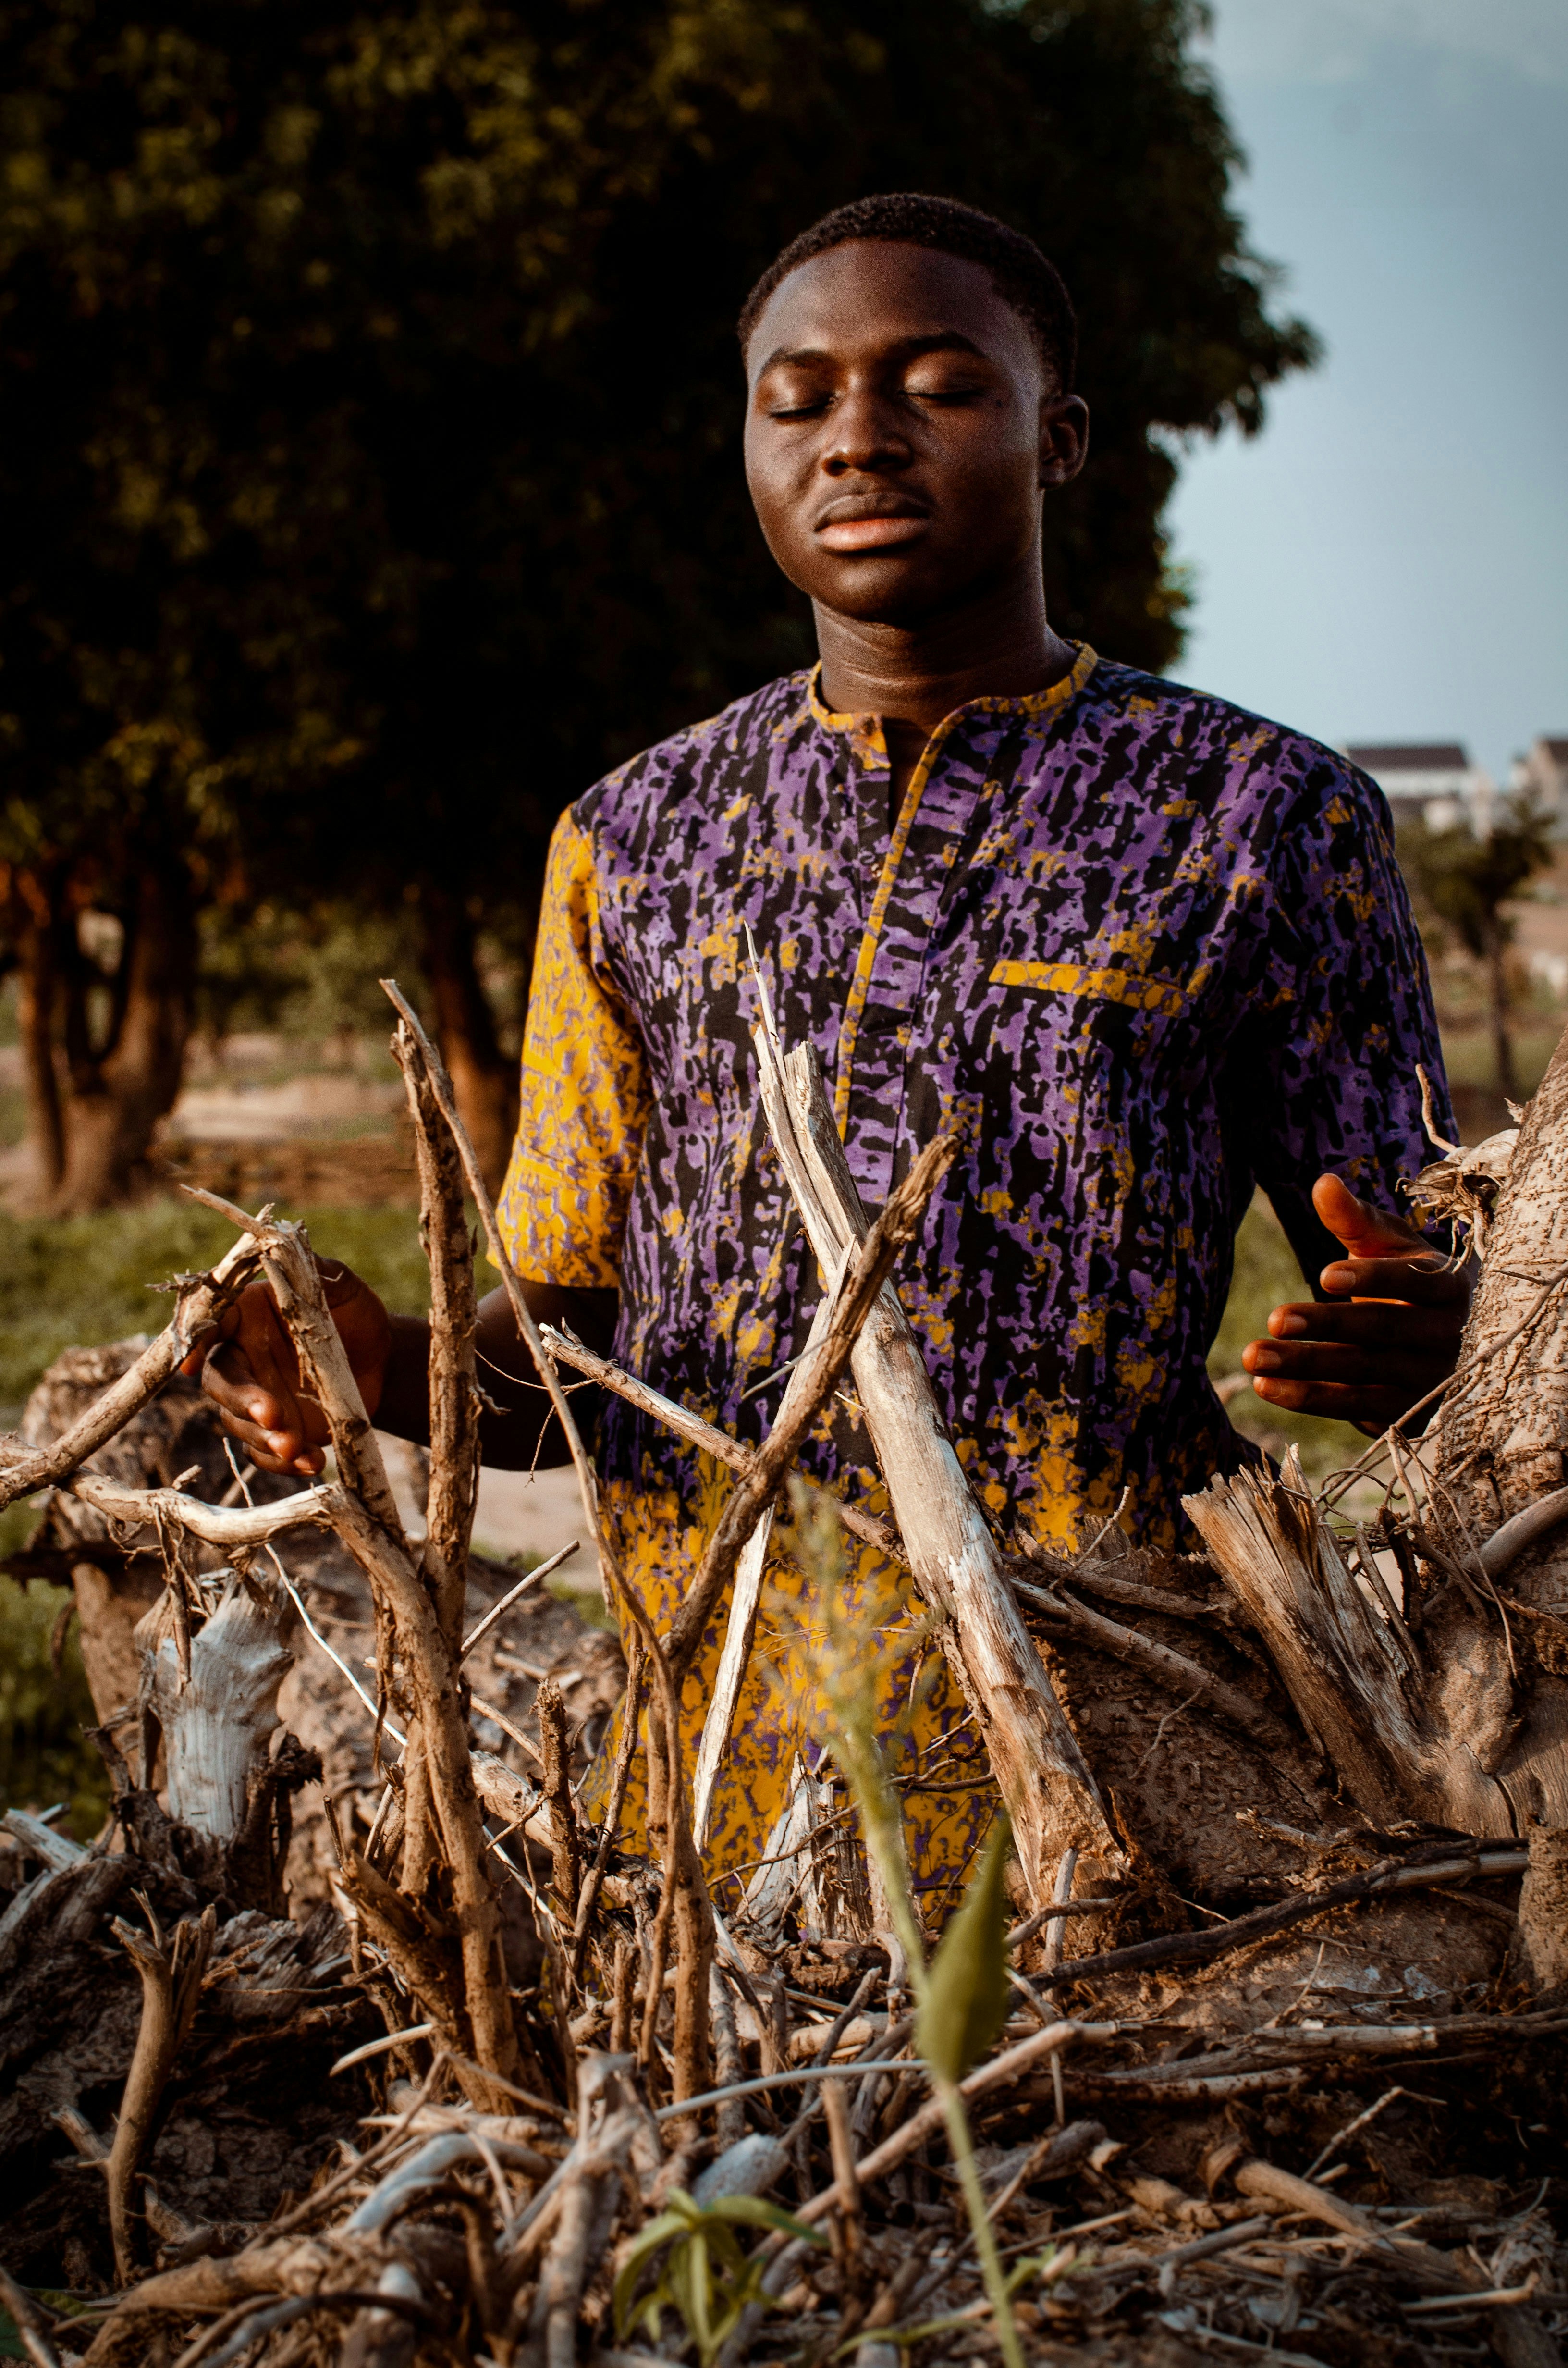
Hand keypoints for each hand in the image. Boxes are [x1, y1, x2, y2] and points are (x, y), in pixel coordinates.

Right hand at [182, 1260, 393, 1475]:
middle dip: (241, 1401)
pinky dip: (282, 1463)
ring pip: (238, 1422)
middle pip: (220, 1382)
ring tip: (295, 1447)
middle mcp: (243, 1357)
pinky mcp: (275, 1429)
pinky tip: (311, 1462)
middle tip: (272, 1415)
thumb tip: (284, 1246)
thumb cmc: (354, 1314)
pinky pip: (264, 1452)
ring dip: (263, 1439)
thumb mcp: (340, 1285)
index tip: (190, 1365)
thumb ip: (313, 1270)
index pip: (211, 1326)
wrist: (382, 1361)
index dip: (196, 1344)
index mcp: (246, 1316)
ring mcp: (256, 1396)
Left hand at [1240, 1172, 1469, 1434]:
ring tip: (1253, 1357)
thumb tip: (1323, 1183)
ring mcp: (1430, 1380)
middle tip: (1273, 1320)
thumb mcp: (1390, 1247)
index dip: (1372, 1280)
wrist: (1454, 1342)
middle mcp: (1447, 1336)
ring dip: (1306, 1367)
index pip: (1412, 1282)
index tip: (1325, 1274)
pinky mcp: (1409, 1413)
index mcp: (1447, 1285)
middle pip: (1382, 1330)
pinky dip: (1310, 1399)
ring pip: (1363, 1374)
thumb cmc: (1411, 1280)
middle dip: (1326, 1326)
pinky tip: (1266, 1387)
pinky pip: (1355, 1407)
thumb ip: (1356, 1219)